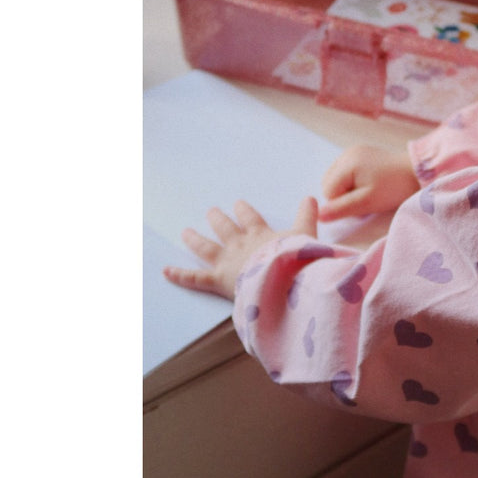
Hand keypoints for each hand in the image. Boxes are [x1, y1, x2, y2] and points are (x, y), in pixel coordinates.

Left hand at [164, 197, 318, 299]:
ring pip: (206, 247)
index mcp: (260, 234)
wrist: (284, 280)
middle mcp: (240, 244)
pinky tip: (165, 271)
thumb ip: (307, 217)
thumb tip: (312, 197)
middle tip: (211, 211)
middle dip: (218, 219)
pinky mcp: (217, 279)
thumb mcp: (306, 236)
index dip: (243, 211)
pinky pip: (195, 277)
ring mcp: (226, 261)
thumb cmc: (296, 260)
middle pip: (225, 228)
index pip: (250, 218)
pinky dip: (179, 275)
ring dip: (195, 239)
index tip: (238, 204)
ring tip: (185, 232)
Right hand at [318, 145, 419, 222]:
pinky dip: (352, 182)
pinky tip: (368, 185)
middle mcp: (346, 153)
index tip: (361, 205)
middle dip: (343, 196)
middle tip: (364, 200)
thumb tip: (318, 216)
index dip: (341, 203)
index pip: (328, 192)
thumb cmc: (393, 188)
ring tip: (367, 192)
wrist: (416, 173)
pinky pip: (345, 172)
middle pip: (329, 184)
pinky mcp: (360, 153)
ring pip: (336, 179)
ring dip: (347, 190)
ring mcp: (352, 151)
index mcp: (346, 163)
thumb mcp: (367, 202)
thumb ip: (341, 209)